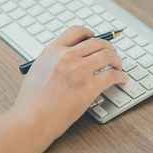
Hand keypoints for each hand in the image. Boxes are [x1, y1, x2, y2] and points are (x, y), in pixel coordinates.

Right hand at [11, 26, 126, 141]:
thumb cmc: (31, 102)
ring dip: (117, 59)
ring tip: (118, 66)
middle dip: (108, 47)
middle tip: (112, 54)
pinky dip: (120, 76)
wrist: (31, 120)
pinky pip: (112, 75)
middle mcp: (67, 56)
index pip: (77, 31)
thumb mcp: (38, 70)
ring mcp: (79, 70)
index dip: (90, 33)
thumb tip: (67, 57)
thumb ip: (53, 60)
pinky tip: (120, 79)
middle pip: (97, 42)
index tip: (95, 37)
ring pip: (107, 55)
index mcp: (53, 50)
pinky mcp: (89, 86)